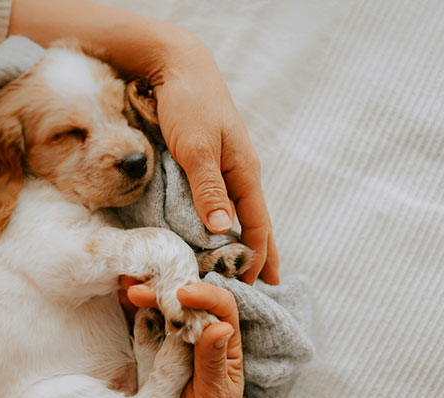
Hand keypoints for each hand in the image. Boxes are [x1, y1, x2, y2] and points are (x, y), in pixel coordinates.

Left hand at [9, 0, 279, 285]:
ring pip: (241, 214)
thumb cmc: (188, 102)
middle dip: (262, 255)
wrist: (178, 65)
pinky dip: (226, 224)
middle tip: (265, 288)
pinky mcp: (210, 164)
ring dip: (244, 242)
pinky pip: (224, 202)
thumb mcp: (196, 146)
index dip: (257, 256)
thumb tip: (223, 231)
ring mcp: (227, 169)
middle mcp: (240, 174)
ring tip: (247, 268)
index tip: (252, 287)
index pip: (258, 224)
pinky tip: (222, 234)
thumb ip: (208, 188)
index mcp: (244, 172)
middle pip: (257, 223)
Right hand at [122, 280, 243, 397]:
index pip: (222, 306)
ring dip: (147, 293)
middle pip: (189, 299)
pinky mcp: (152, 349)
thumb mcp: (214, 397)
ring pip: (165, 306)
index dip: (205, 294)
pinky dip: (132, 308)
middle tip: (138, 289)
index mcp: (225, 343)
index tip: (183, 294)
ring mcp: (175, 341)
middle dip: (166, 289)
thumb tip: (220, 326)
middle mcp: (202, 335)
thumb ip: (212, 363)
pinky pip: (145, 322)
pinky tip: (121, 297)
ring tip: (126, 285)